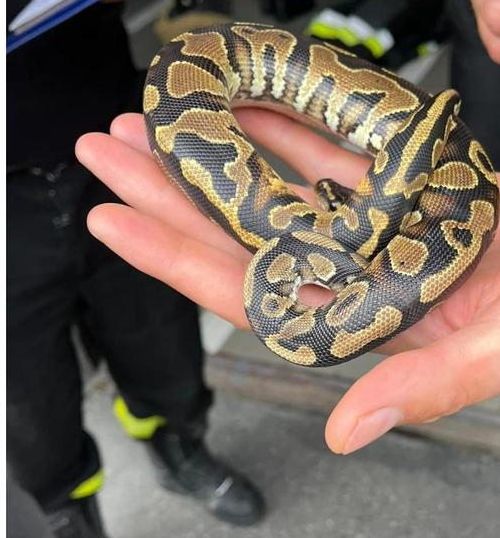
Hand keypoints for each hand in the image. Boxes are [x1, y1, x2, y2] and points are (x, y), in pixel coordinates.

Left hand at [77, 111, 499, 454]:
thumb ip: (430, 385)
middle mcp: (355, 272)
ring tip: (154, 120)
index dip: (171, 253)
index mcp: (365, 316)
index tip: (111, 217)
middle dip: (167, 190)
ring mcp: (376, 229)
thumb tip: (345, 430)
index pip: (243, 287)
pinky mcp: (407, 191)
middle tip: (106, 148)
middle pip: (236, 231)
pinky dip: (289, 133)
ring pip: (276, 187)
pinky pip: (334, 159)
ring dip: (215, 153)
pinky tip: (245, 107)